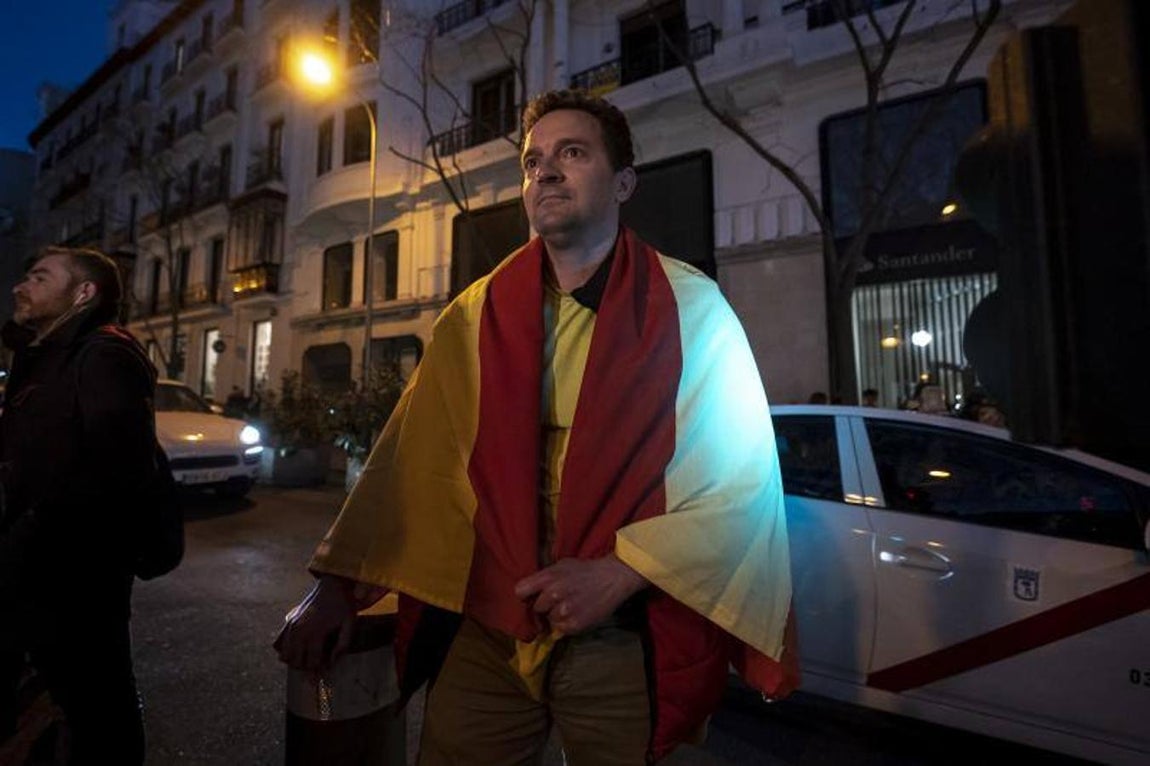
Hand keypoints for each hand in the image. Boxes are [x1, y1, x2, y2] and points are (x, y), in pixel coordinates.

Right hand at [274, 575, 358, 671]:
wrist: (332, 585)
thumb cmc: (343, 605)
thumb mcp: (350, 624)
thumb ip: (343, 645)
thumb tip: (333, 662)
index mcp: (315, 633)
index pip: (312, 662)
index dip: (319, 671)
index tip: (324, 674)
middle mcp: (300, 631)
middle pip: (297, 662)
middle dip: (307, 668)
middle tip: (317, 667)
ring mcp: (292, 626)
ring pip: (285, 655)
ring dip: (295, 661)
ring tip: (307, 659)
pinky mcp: (289, 621)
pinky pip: (278, 643)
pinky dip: (285, 650)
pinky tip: (296, 649)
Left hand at [513, 555, 647, 635]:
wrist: (612, 578)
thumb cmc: (586, 570)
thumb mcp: (561, 565)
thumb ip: (544, 578)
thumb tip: (529, 591)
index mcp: (548, 577)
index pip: (520, 591)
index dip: (525, 595)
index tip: (530, 596)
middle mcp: (553, 594)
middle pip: (535, 608)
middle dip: (544, 605)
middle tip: (557, 600)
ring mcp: (564, 611)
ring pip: (549, 620)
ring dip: (556, 615)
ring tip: (570, 606)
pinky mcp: (574, 625)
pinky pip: (560, 629)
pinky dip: (566, 624)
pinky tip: (577, 613)